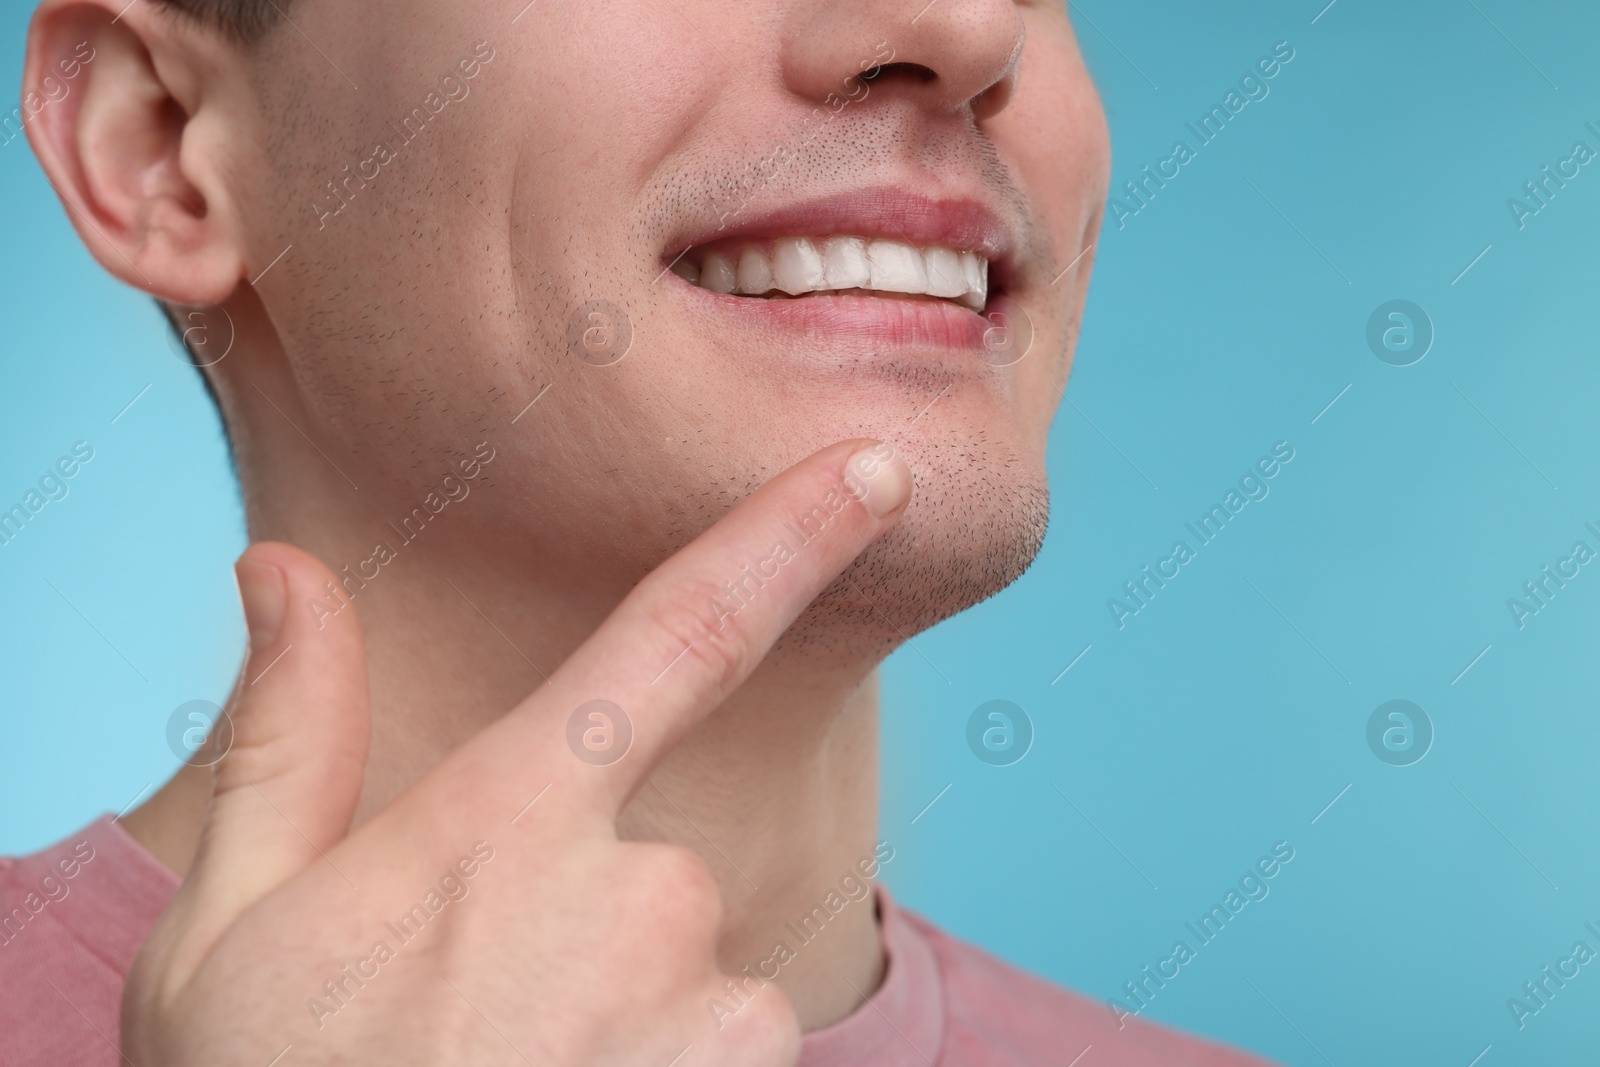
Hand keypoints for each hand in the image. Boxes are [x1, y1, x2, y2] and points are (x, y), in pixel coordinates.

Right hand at [121, 439, 911, 1065]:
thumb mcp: (227, 927)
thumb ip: (288, 737)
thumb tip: (284, 572)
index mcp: (507, 822)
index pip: (678, 634)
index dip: (787, 537)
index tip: (880, 470)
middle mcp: (638, 896)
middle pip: (655, 849)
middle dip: (581, 907)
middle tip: (466, 1007)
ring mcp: (706, 1005)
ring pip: (690, 958)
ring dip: (618, 1002)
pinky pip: (723, 1037)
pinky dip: (662, 1063)